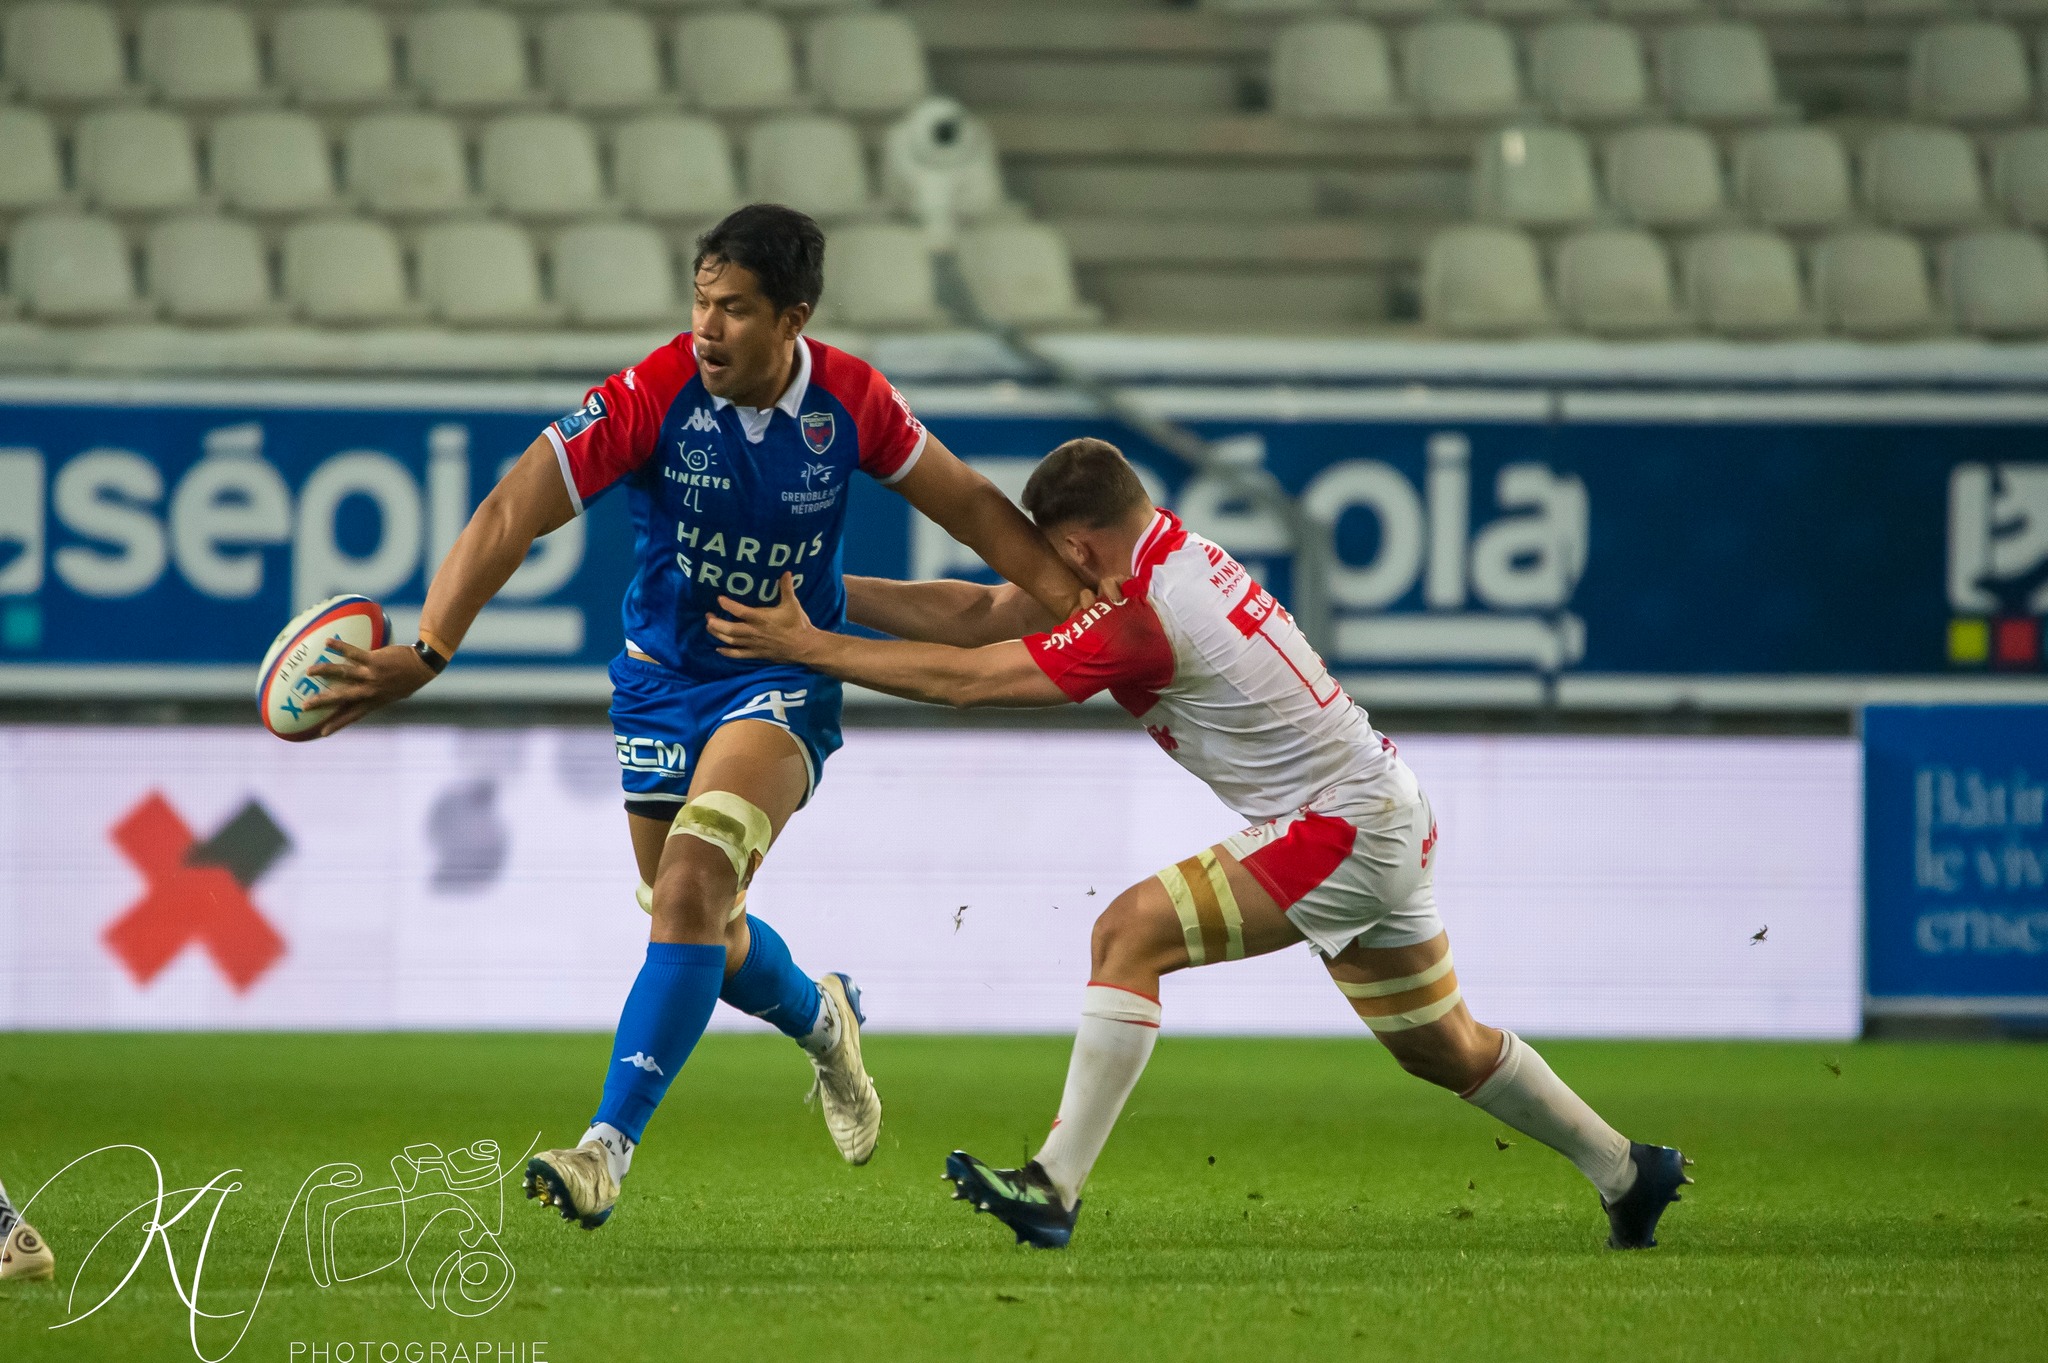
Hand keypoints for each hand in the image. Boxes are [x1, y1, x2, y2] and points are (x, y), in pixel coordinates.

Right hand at [304, 639, 434, 736]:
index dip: (338, 724)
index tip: (322, 733)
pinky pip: (353, 653)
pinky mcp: (374, 661)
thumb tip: (368, 694)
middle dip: (322, 702)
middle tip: (304, 706)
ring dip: (324, 672)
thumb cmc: (410, 679)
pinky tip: (327, 642)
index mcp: (375, 701)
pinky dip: (339, 647)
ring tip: (309, 671)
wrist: (423, 666)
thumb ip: (379, 695)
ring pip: (342, 674)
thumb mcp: (395, 694)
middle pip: (342, 698)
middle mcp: (370, 691)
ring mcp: (371, 676)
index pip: (353, 716)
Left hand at [707, 572, 818, 663]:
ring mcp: (754, 644)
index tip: (719, 599)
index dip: (727, 605)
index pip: (740, 611)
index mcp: (761, 618)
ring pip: (731, 641)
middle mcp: (755, 632)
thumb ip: (787, 588)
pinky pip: (739, 654)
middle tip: (708, 616)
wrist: (805, 647)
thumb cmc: (798, 624)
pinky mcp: (757, 653)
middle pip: (730, 629)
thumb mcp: (793, 604)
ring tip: (709, 627)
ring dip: (718, 634)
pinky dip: (728, 652)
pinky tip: (719, 649)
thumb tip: (786, 572)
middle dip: (716, 623)